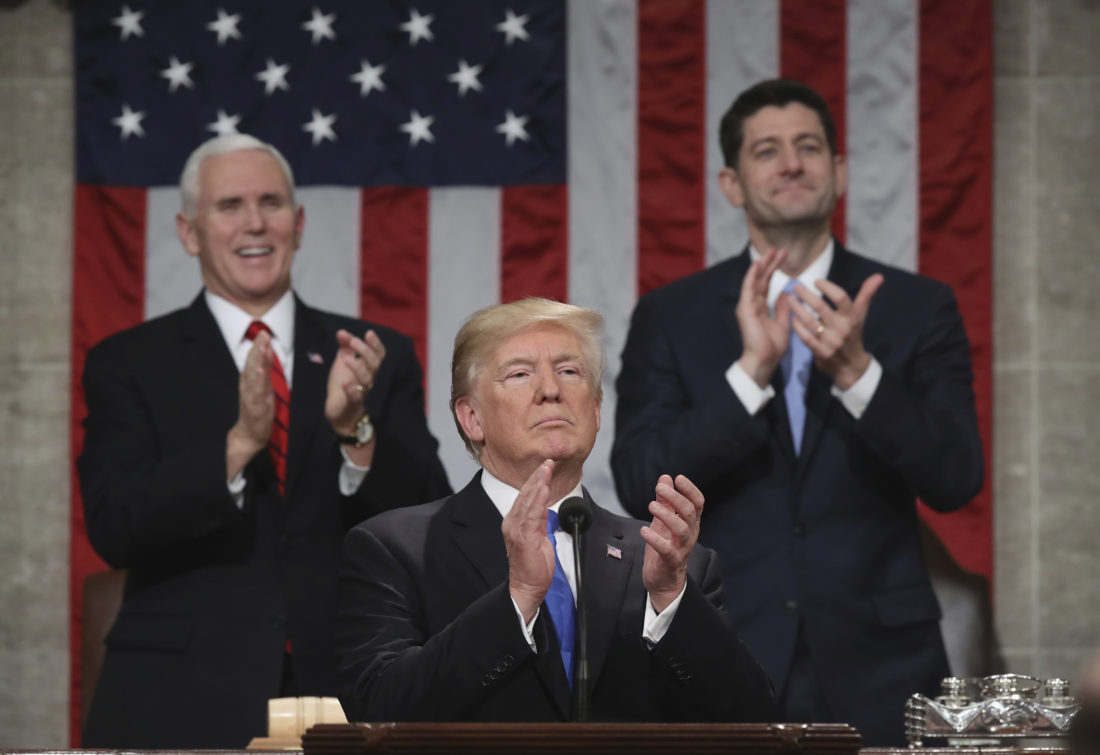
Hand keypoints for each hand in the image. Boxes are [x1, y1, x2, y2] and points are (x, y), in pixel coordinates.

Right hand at [226, 330, 273, 478]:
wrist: (249, 434)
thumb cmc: (257, 408)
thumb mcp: (263, 385)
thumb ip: (265, 367)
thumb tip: (267, 348)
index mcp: (250, 380)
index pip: (254, 360)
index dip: (258, 346)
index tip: (264, 332)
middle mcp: (249, 387)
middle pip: (252, 365)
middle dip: (257, 349)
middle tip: (263, 334)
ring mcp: (251, 397)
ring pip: (253, 376)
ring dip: (257, 361)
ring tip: (261, 348)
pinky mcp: (255, 408)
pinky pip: (256, 393)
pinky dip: (257, 382)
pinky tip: (261, 372)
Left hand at [326, 328, 385, 435]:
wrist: (338, 410)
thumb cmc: (344, 384)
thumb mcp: (343, 362)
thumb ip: (345, 347)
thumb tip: (341, 332)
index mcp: (368, 367)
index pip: (379, 355)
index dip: (376, 344)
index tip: (369, 333)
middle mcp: (369, 378)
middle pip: (375, 364)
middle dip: (366, 351)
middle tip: (354, 341)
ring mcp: (362, 391)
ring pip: (367, 379)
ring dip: (358, 367)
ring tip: (346, 359)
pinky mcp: (352, 403)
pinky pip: (356, 397)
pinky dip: (351, 389)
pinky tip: (345, 382)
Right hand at [502, 460, 556, 622]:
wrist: (527, 587)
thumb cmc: (533, 566)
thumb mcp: (539, 537)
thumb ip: (540, 520)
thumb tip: (545, 506)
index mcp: (514, 522)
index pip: (525, 496)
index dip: (535, 480)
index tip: (545, 467)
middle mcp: (512, 523)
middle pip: (525, 495)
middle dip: (537, 477)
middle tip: (548, 462)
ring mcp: (516, 530)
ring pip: (528, 502)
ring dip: (538, 484)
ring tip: (546, 470)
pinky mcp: (523, 538)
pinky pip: (532, 516)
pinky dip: (538, 501)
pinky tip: (543, 490)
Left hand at [641, 474, 703, 612]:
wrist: (663, 579)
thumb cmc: (665, 546)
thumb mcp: (663, 521)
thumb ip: (665, 500)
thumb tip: (665, 478)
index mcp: (690, 523)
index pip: (697, 503)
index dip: (690, 490)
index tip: (678, 478)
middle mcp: (690, 534)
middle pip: (689, 513)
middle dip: (676, 498)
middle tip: (660, 488)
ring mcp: (682, 549)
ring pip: (681, 529)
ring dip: (666, 515)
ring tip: (651, 505)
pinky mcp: (670, 562)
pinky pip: (666, 550)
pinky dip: (655, 539)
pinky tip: (644, 530)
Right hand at [736, 248, 791, 386]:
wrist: (764, 361)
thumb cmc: (772, 347)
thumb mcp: (782, 323)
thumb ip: (782, 308)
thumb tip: (786, 293)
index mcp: (760, 307)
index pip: (766, 284)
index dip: (774, 269)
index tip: (783, 257)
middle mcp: (752, 304)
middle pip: (760, 279)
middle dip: (768, 263)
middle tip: (777, 249)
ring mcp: (747, 306)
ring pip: (754, 281)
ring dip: (761, 265)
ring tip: (769, 252)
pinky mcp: (745, 310)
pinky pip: (748, 289)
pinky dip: (751, 276)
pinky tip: (757, 265)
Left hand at [789, 274, 882, 389]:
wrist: (851, 366)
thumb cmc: (853, 335)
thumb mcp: (860, 315)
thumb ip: (866, 295)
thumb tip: (878, 276)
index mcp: (852, 317)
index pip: (841, 297)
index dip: (828, 287)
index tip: (816, 281)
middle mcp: (842, 329)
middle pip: (821, 307)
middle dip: (806, 295)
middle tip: (796, 286)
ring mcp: (831, 342)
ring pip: (809, 321)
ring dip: (797, 308)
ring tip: (790, 299)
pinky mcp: (821, 352)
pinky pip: (805, 337)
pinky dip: (797, 326)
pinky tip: (791, 317)